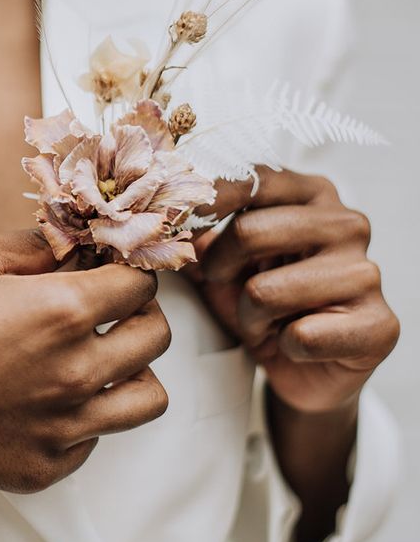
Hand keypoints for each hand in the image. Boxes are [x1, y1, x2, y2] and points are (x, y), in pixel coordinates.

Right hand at [0, 230, 169, 541]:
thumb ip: (36, 244)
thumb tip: (77, 242)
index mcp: (63, 312)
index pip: (141, 281)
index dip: (131, 265)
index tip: (115, 266)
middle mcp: (77, 372)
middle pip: (156, 336)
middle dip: (138, 311)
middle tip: (108, 306)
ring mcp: (67, 427)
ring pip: (148, 397)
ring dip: (131, 368)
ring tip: (96, 356)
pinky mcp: (49, 465)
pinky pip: (98, 436)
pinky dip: (85, 412)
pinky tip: (45, 396)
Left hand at [189, 167, 398, 412]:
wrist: (300, 364)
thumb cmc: (260, 301)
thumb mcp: (220, 258)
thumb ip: (197, 229)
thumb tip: (161, 211)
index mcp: (311, 193)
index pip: (251, 177)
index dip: (204, 201)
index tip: (174, 218)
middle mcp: (346, 222)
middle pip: (250, 232)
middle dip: (221, 271)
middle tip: (228, 287)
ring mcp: (368, 272)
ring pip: (266, 291)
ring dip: (250, 317)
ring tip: (266, 321)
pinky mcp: (380, 324)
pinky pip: (302, 335)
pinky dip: (284, 347)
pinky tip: (296, 344)